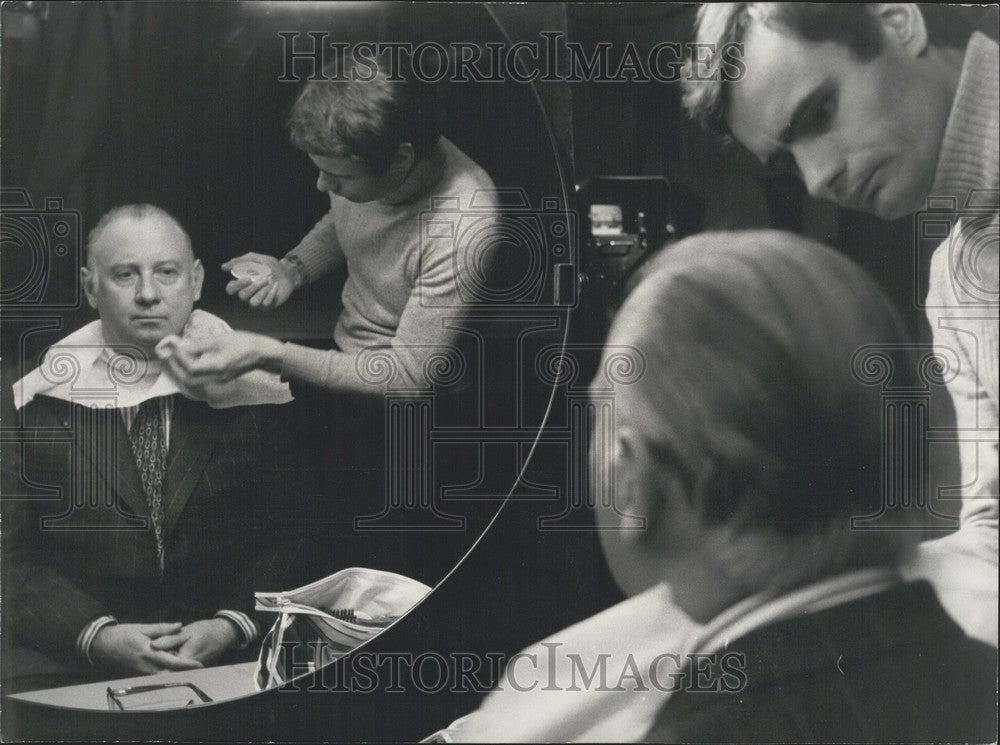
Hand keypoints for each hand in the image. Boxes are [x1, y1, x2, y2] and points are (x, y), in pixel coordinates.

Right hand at [90, 622, 203, 674]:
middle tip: (198, 668)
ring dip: (175, 673)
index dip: (186, 664)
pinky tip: (173, 667)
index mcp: (148, 653)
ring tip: (190, 667)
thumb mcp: (142, 627)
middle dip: (184, 672)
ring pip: (162, 676)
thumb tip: (179, 625)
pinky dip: (165, 672)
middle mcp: (145, 666)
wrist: (101, 645)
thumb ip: (162, 628)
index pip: (171, 662)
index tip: (199, 664)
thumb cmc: (121, 634)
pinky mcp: (137, 673)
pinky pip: (154, 675)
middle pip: (169, 674)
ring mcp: (140, 672)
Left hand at [148, 618, 240, 664]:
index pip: (162, 665)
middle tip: (139, 658)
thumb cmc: (206, 631)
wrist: (224, 634)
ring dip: (160, 664)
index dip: (150, 661)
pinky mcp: (190, 668)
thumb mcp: (187, 632)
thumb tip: (153, 645)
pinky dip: (168, 663)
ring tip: (148, 657)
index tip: (139, 657)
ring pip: (170, 669)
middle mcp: (186, 669)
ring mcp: (189, 670)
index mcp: (183, 659)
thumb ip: (170, 639)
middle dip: (153, 664)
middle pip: (164, 669)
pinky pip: (176, 668)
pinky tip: (164, 656)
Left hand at [159, 329, 283, 386]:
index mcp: (217, 368)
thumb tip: (180, 347)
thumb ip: (198, 345)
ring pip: (191, 385)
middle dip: (174, 368)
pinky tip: (183, 368)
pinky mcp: (219, 381)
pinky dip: (187, 377)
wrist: (262, 353)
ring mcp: (218, 382)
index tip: (173, 345)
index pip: (190, 368)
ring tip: (171, 362)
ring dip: (179, 375)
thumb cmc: (243, 342)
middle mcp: (216, 379)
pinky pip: (198, 384)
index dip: (179, 357)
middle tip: (166, 355)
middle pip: (188, 381)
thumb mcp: (219, 339)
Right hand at [222, 253, 298, 309]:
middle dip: (252, 287)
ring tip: (269, 281)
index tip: (247, 278)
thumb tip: (223, 267)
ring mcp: (257, 301)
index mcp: (242, 283)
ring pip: (252, 302)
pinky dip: (271, 293)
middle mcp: (247, 294)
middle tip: (263, 278)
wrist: (289, 273)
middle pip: (242, 296)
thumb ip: (240, 262)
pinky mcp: (266, 306)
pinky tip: (276, 286)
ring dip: (262, 291)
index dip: (236, 285)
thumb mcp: (256, 259)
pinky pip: (265, 304)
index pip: (230, 289)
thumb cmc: (271, 266)